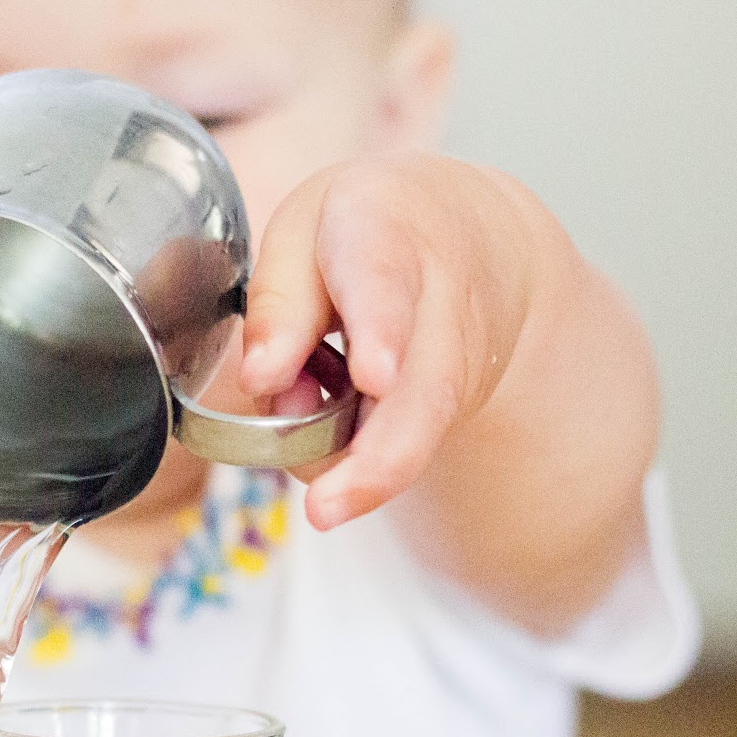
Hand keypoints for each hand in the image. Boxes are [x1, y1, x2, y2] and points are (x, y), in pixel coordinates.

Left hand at [240, 155, 541, 529]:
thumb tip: (262, 380)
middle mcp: (443, 301)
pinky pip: (403, 448)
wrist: (474, 237)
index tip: (373, 376)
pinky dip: (357, 460)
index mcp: (387, 229)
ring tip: (318, 488)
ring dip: (358, 474)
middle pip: (426, 386)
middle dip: (380, 456)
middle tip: (326, 508)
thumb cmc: (367, 228)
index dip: (381, 330)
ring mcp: (463, 363)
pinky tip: (332, 430)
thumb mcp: (305, 230)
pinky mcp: (459, 408)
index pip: (383, 277)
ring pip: (422, 434)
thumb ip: (279, 300)